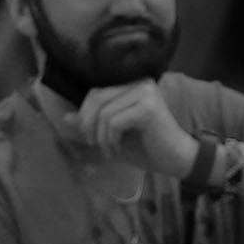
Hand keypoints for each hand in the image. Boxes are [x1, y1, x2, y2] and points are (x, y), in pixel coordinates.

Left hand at [64, 79, 196, 176]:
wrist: (178, 160)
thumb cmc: (148, 147)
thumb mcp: (113, 135)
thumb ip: (92, 125)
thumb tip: (65, 118)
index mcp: (133, 85)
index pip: (96, 93)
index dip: (85, 115)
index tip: (90, 138)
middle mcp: (141, 83)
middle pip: (97, 99)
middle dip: (88, 126)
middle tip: (94, 145)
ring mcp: (146, 93)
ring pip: (104, 113)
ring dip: (100, 137)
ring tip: (109, 151)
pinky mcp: (149, 107)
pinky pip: (114, 122)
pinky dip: (110, 139)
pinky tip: (117, 150)